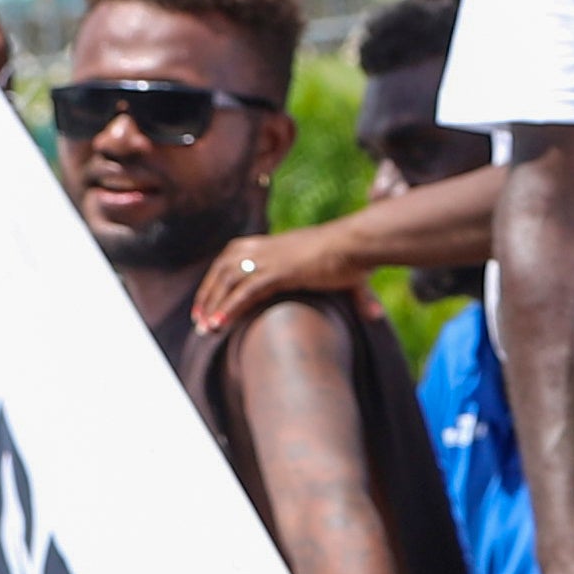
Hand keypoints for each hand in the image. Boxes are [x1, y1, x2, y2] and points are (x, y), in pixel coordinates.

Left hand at [198, 221, 367, 322]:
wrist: (359, 244)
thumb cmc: (357, 256)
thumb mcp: (346, 274)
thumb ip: (355, 297)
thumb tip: (374, 315)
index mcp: (271, 244)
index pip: (230, 260)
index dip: (217, 283)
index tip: (208, 304)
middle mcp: (263, 248)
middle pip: (222, 271)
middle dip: (207, 297)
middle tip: (199, 322)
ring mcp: (268, 259)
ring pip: (227, 282)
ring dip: (213, 306)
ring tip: (205, 329)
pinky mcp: (276, 273)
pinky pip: (244, 293)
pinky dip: (229, 309)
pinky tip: (219, 326)